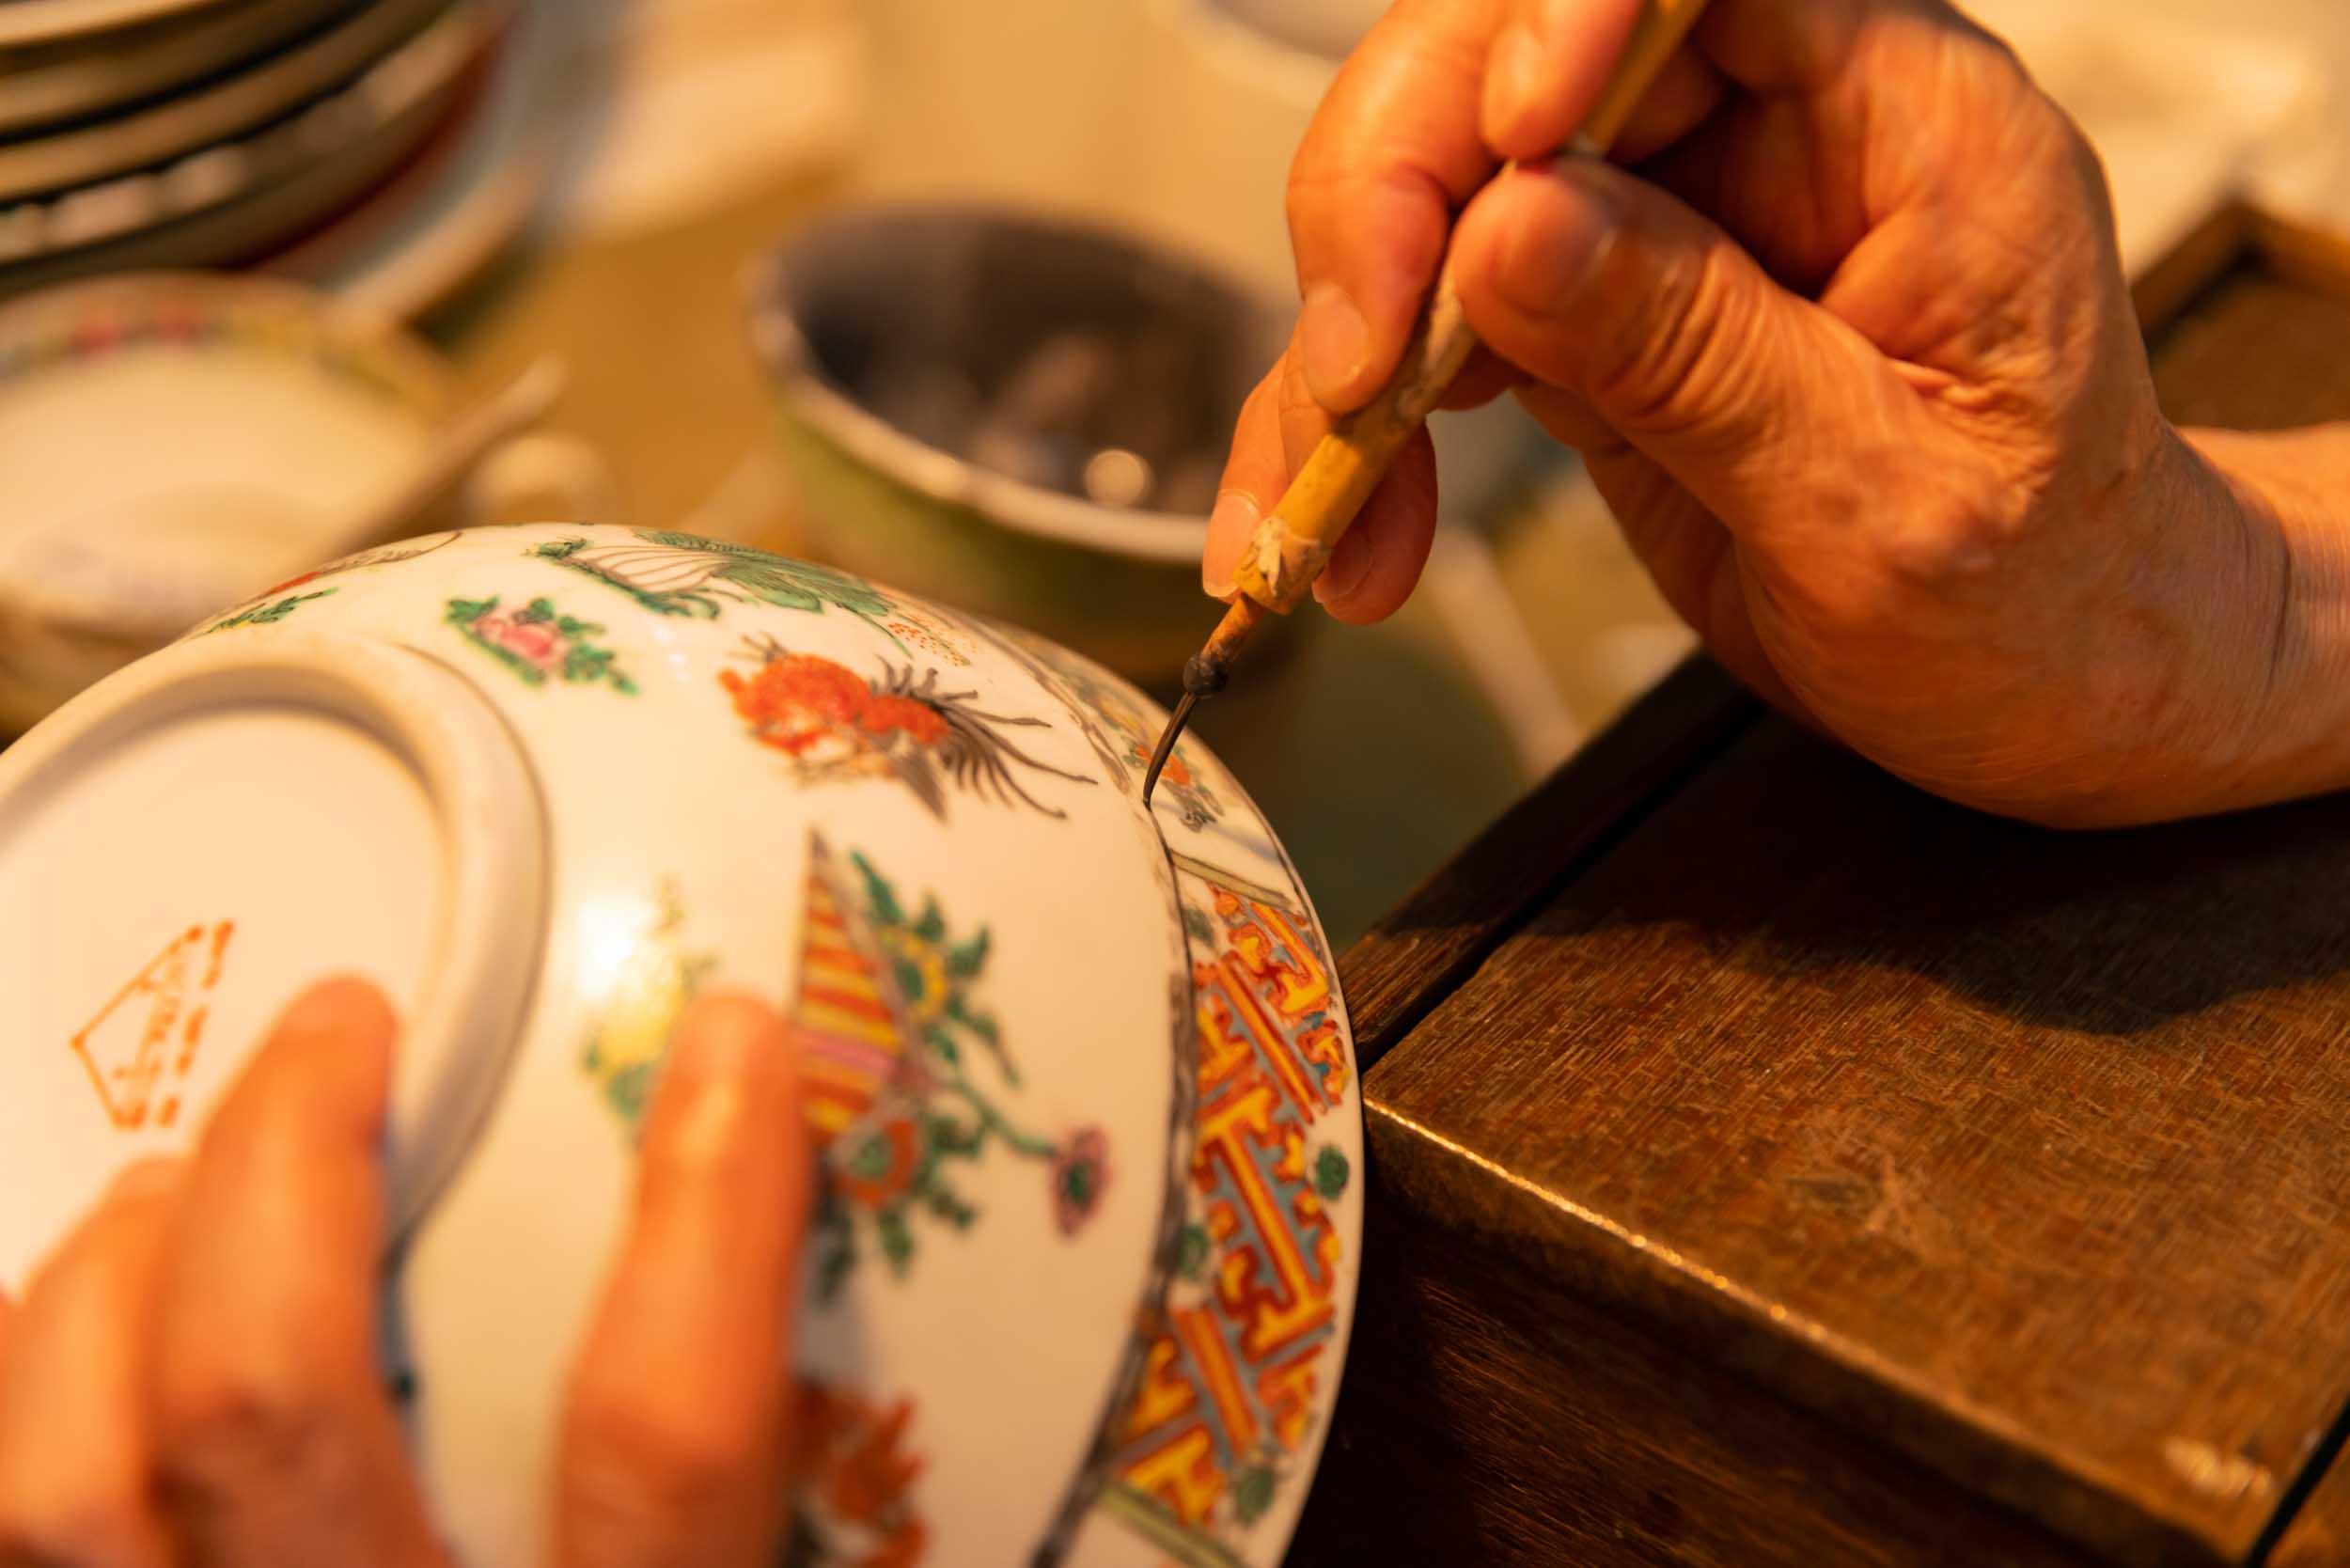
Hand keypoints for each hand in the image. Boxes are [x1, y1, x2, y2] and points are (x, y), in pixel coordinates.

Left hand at [0, 979, 809, 1567]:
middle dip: (288, 1164)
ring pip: (61, 1493)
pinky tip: (71, 1351)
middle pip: (269, 1409)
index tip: (730, 1038)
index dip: (705, 1220)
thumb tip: (894, 1320)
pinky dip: (19, 1407)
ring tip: (168, 1183)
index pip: (664, 1441)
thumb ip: (795, 1507)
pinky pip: (3, 1555)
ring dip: (103, 1283)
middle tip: (339, 1024)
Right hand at [1205, 0, 2329, 826]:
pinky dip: (1357, 426)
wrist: (2049, 682)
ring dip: (1344, 343)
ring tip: (1334, 502)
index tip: (1508, 142)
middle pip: (1504, 58)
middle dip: (1395, 201)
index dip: (1561, 13)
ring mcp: (1660, 223)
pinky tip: (1344, 528)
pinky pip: (1428, 325)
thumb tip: (1508, 228)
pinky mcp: (1585, 319)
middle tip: (1358, 368)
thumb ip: (1702, 355)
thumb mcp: (1887, 500)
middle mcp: (1763, 133)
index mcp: (1898, 114)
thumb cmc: (2047, 591)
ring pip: (1431, 196)